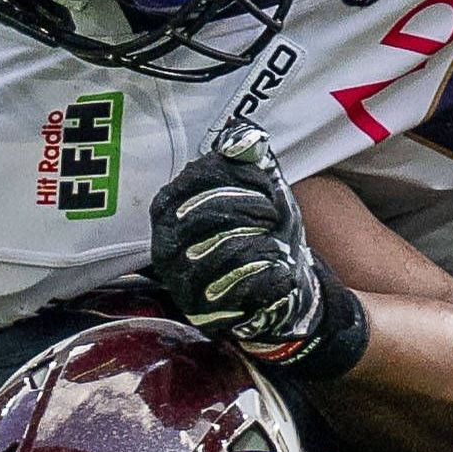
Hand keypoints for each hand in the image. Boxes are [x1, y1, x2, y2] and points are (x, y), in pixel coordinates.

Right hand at [148, 126, 349, 369]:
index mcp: (170, 208)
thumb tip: (246, 138)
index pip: (197, 180)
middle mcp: (165, 245)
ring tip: (277, 245)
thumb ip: (253, 162)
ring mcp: (181, 281)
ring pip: (224, 251)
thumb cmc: (267, 234)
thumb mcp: (263, 191)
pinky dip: (270, 274)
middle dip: (252, 211)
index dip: (240, 180)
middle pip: (206, 215)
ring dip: (263, 243)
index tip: (268, 189)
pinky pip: (240, 287)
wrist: (286, 289)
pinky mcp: (205, 313)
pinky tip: (281, 272)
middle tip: (274, 217)